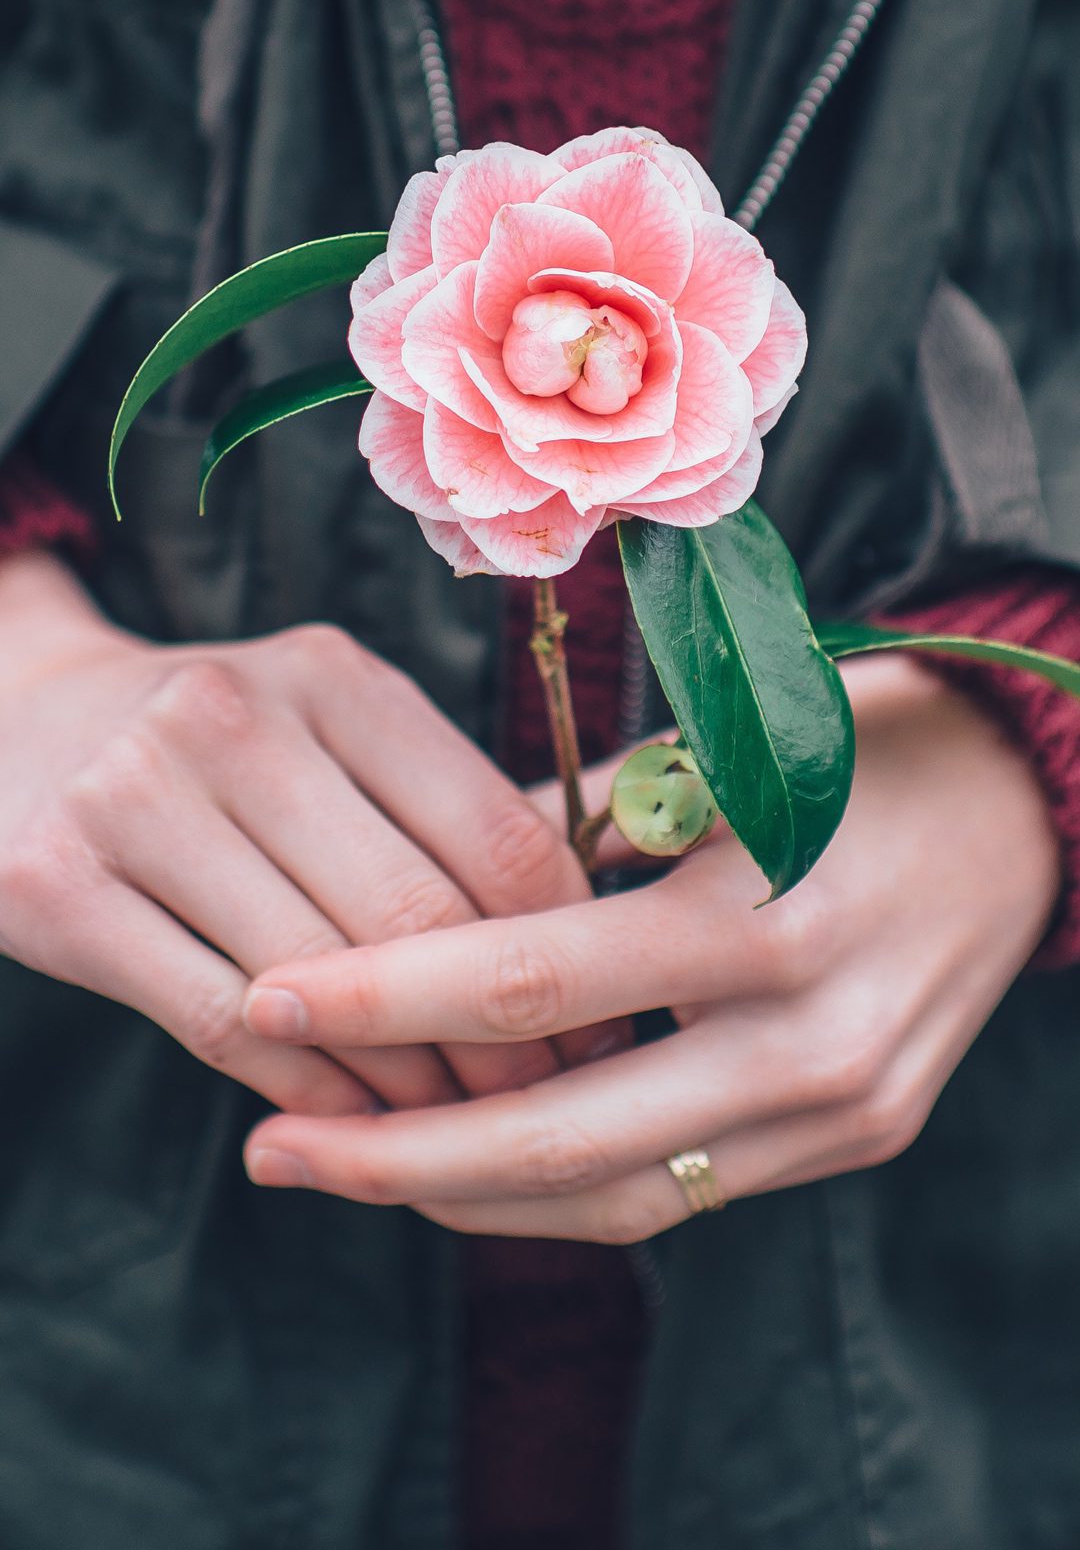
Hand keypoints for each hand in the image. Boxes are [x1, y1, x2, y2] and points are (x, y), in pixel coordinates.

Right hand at [0, 552, 620, 1120]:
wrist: (20, 722)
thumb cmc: (221, 746)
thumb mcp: (331, 725)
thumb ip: (446, 802)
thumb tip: (601, 913)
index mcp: (330, 675)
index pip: (494, 831)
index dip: (563, 945)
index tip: (600, 1013)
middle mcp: (232, 719)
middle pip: (413, 916)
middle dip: (497, 1033)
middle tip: (542, 1095)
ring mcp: (133, 799)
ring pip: (319, 984)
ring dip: (407, 1079)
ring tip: (459, 1121)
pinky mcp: (55, 890)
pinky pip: (218, 1024)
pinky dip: (305, 1091)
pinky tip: (355, 1120)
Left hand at [243, 653, 1060, 1236]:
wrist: (1026, 813)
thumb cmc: (858, 741)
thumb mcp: (723, 744)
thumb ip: (582, 826)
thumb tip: (435, 890)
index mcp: (770, 911)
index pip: (537, 979)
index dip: (386, 996)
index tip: (267, 997)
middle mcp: (812, 1036)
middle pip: (562, 1135)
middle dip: (395, 1152)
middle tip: (270, 1143)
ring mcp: (843, 1107)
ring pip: (617, 1195)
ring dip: (466, 1195)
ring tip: (345, 1164)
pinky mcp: (857, 1138)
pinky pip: (681, 1191)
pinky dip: (563, 1186)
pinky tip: (470, 1163)